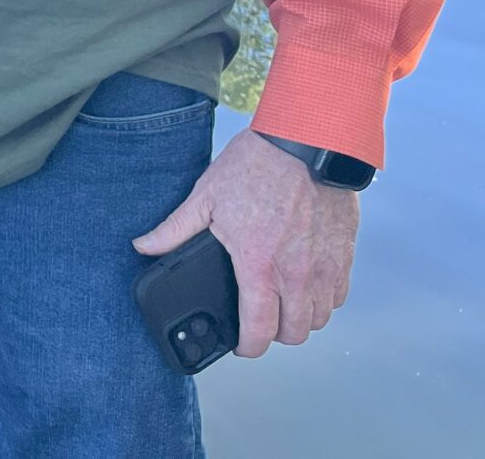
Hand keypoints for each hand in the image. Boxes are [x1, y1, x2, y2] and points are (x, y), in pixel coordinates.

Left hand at [134, 128, 358, 356]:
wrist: (306, 140)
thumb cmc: (255, 166)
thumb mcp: (205, 196)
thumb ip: (174, 229)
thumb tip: (143, 246)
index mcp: (258, 264)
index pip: (259, 329)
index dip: (248, 347)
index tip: (241, 346)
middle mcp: (297, 274)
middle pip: (294, 333)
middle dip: (275, 334)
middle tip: (260, 320)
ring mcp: (325, 266)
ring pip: (319, 318)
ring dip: (301, 318)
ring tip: (281, 302)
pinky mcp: (345, 254)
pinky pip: (339, 295)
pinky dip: (323, 298)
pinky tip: (306, 283)